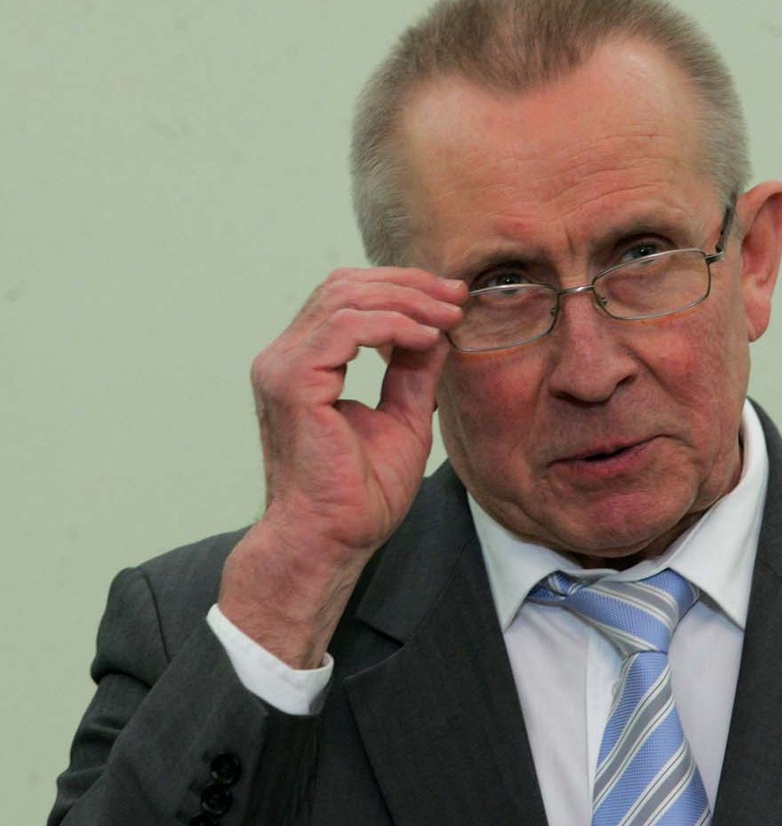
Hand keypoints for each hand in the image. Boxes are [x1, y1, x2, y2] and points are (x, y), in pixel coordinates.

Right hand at [219, 267, 466, 666]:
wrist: (332, 540)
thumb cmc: (359, 495)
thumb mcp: (402, 418)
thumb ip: (413, 372)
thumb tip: (438, 329)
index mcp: (303, 364)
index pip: (346, 298)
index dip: (401, 288)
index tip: (451, 299)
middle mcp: (284, 358)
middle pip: (344, 285)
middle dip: (408, 285)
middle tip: (456, 297)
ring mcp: (282, 367)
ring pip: (345, 297)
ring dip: (406, 301)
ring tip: (448, 318)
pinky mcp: (292, 382)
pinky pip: (345, 327)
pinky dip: (392, 324)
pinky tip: (426, 338)